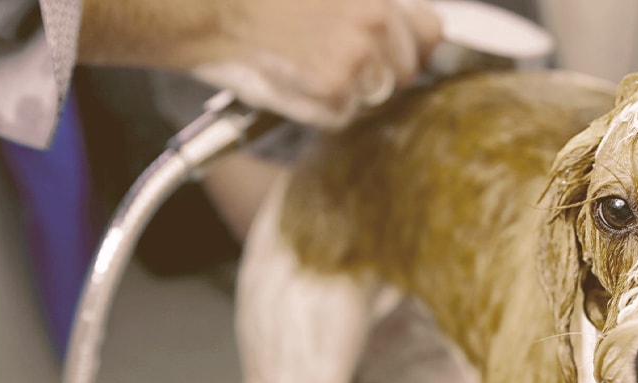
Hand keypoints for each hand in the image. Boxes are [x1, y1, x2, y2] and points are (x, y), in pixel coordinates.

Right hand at [192, 0, 442, 127]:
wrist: (208, 10)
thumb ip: (368, 6)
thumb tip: (416, 28)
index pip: (429, 29)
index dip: (413, 44)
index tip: (398, 51)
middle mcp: (375, 22)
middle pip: (406, 71)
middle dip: (377, 73)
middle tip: (332, 60)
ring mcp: (357, 59)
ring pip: (375, 98)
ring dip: (346, 92)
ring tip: (305, 66)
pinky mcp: (333, 91)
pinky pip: (342, 117)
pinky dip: (318, 110)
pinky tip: (292, 82)